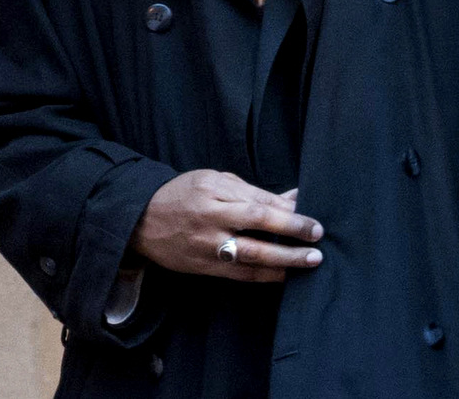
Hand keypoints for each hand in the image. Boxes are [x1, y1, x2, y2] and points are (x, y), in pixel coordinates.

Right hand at [131, 170, 323, 281]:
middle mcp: (211, 219)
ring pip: (249, 256)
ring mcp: (206, 246)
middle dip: (291, 233)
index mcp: (215, 192)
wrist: (140, 220)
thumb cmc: (184, 194)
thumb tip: (293, 197)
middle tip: (318, 238)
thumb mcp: (215, 181)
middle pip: (257, 226)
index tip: (313, 217)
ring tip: (309, 261)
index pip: (259, 202)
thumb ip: (253, 191)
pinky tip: (283, 276)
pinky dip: (263, 276)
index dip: (288, 211)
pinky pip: (237, 274)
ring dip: (283, 261)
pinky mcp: (202, 268)